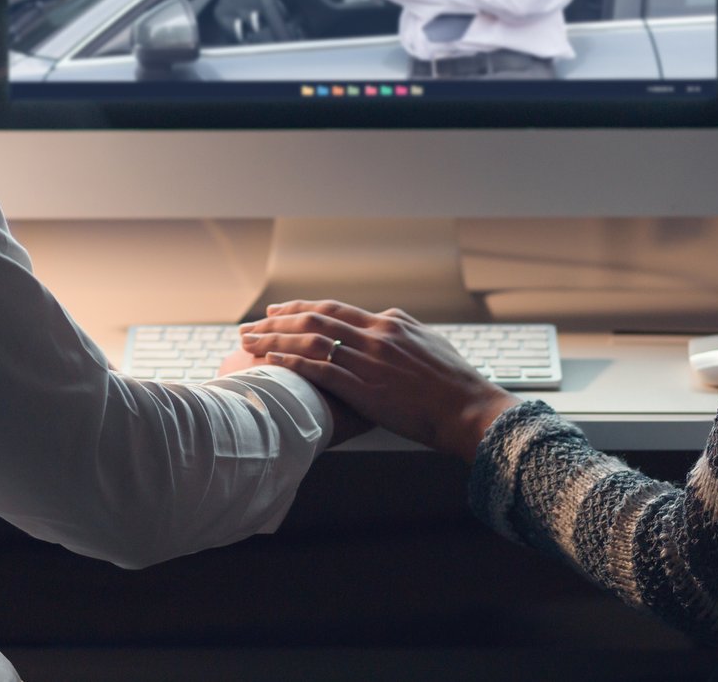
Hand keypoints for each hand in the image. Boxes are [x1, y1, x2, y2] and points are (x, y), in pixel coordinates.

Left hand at [237, 300, 518, 459]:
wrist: (468, 409)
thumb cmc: (455, 384)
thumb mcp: (430, 343)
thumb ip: (402, 331)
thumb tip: (387, 320)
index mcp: (389, 324)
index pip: (335, 309)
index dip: (302, 309)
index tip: (279, 311)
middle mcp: (374, 335)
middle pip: (315, 319)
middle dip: (278, 320)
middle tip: (252, 323)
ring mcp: (368, 360)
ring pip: (310, 341)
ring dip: (274, 340)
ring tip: (249, 342)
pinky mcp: (364, 387)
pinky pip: (318, 370)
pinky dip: (291, 364)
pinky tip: (271, 364)